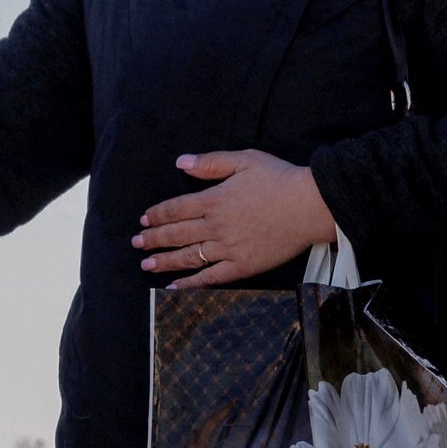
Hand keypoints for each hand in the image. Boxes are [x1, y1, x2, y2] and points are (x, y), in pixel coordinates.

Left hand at [137, 149, 336, 284]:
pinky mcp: (242, 266)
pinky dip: (190, 284)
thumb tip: (181, 162)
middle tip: (137, 243)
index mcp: (214, 200)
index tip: (144, 219)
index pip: (176, 208)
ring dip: (164, 261)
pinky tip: (174, 287)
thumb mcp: (244, 160)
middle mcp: (216, 226)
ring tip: (146, 265)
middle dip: (153, 239)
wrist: (309, 206)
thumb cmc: (280, 180)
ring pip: (188, 257)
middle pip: (176, 234)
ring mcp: (227, 248)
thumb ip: (210, 163)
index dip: (157, 214)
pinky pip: (210, 278)